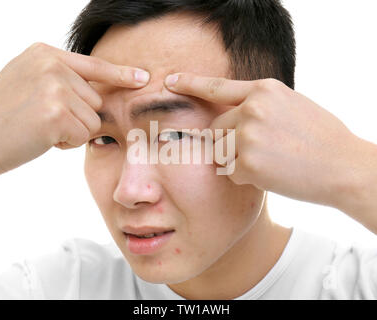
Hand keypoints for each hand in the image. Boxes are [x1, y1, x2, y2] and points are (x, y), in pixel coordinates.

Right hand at [0, 42, 149, 180]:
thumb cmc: (6, 115)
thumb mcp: (31, 81)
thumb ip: (62, 78)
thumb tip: (99, 87)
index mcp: (45, 53)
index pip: (94, 65)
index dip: (121, 74)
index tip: (143, 78)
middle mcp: (51, 65)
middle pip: (96, 100)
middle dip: (78, 118)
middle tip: (46, 120)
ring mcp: (54, 87)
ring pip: (93, 120)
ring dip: (72, 132)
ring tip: (42, 128)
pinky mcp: (55, 113)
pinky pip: (83, 135)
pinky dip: (66, 143)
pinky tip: (42, 138)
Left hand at [165, 73, 364, 208]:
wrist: (344, 167)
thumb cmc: (321, 138)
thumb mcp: (291, 106)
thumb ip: (259, 105)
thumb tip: (235, 114)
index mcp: (264, 91)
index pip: (217, 87)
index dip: (190, 84)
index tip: (170, 82)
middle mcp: (252, 109)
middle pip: (216, 128)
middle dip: (228, 142)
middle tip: (259, 151)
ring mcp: (247, 136)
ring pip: (221, 152)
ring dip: (237, 160)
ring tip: (269, 162)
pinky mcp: (246, 164)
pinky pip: (230, 173)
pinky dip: (245, 177)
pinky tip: (271, 175)